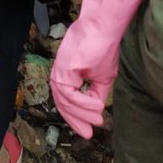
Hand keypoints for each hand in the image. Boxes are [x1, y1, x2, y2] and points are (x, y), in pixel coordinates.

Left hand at [50, 0, 152, 138]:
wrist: (103, 28)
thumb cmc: (103, 48)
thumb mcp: (102, 77)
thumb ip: (94, 93)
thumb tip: (94, 111)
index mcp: (66, 73)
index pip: (64, 100)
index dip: (75, 117)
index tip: (90, 131)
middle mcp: (59, 71)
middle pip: (61, 103)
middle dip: (75, 120)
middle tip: (88, 134)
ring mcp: (60, 69)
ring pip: (63, 100)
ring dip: (81, 113)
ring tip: (97, 119)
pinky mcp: (63, 67)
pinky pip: (68, 92)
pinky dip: (81, 102)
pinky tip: (96, 107)